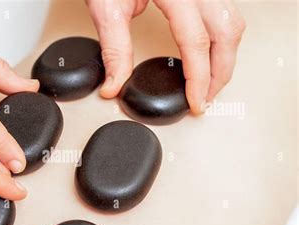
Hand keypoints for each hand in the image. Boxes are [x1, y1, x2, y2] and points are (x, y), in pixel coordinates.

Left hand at [87, 0, 245, 113]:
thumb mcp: (107, 8)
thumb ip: (114, 49)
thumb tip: (115, 84)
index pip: (197, 41)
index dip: (199, 77)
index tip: (196, 101)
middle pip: (226, 32)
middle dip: (220, 72)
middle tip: (205, 98)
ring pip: (232, 22)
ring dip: (225, 56)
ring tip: (209, 82)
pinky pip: (224, 13)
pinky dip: (221, 41)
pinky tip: (209, 56)